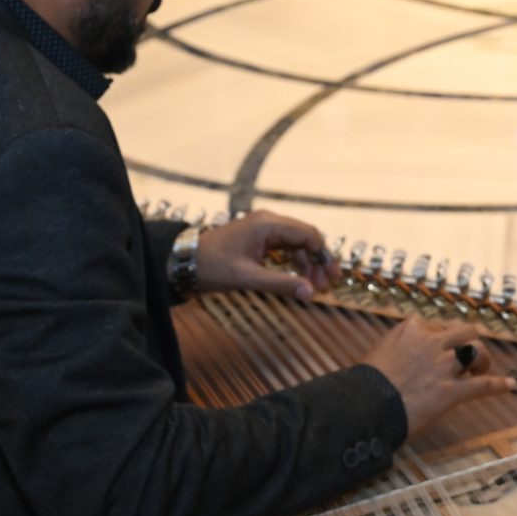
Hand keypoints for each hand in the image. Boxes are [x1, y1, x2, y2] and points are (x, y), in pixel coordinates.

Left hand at [195, 209, 339, 300]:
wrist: (183, 261)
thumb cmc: (213, 266)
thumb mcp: (247, 277)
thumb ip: (280, 284)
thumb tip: (310, 294)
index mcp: (268, 224)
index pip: (308, 234)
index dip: (324, 256)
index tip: (333, 277)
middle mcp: (269, 221)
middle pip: (304, 238)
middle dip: (317, 262)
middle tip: (326, 286)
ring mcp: (262, 228)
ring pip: (295, 243)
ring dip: (306, 263)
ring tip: (313, 286)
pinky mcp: (257, 238)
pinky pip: (283, 247)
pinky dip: (292, 262)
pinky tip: (297, 278)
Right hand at [359, 318, 513, 435]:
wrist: (365, 407)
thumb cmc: (365, 384)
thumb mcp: (378, 353)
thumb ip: (397, 348)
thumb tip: (402, 354)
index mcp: (412, 329)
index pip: (436, 327)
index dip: (441, 341)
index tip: (440, 351)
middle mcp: (431, 342)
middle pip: (464, 332)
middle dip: (468, 343)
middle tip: (466, 358)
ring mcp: (443, 366)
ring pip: (477, 352)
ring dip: (482, 360)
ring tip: (482, 369)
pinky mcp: (452, 391)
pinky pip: (482, 385)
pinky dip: (499, 385)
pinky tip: (511, 386)